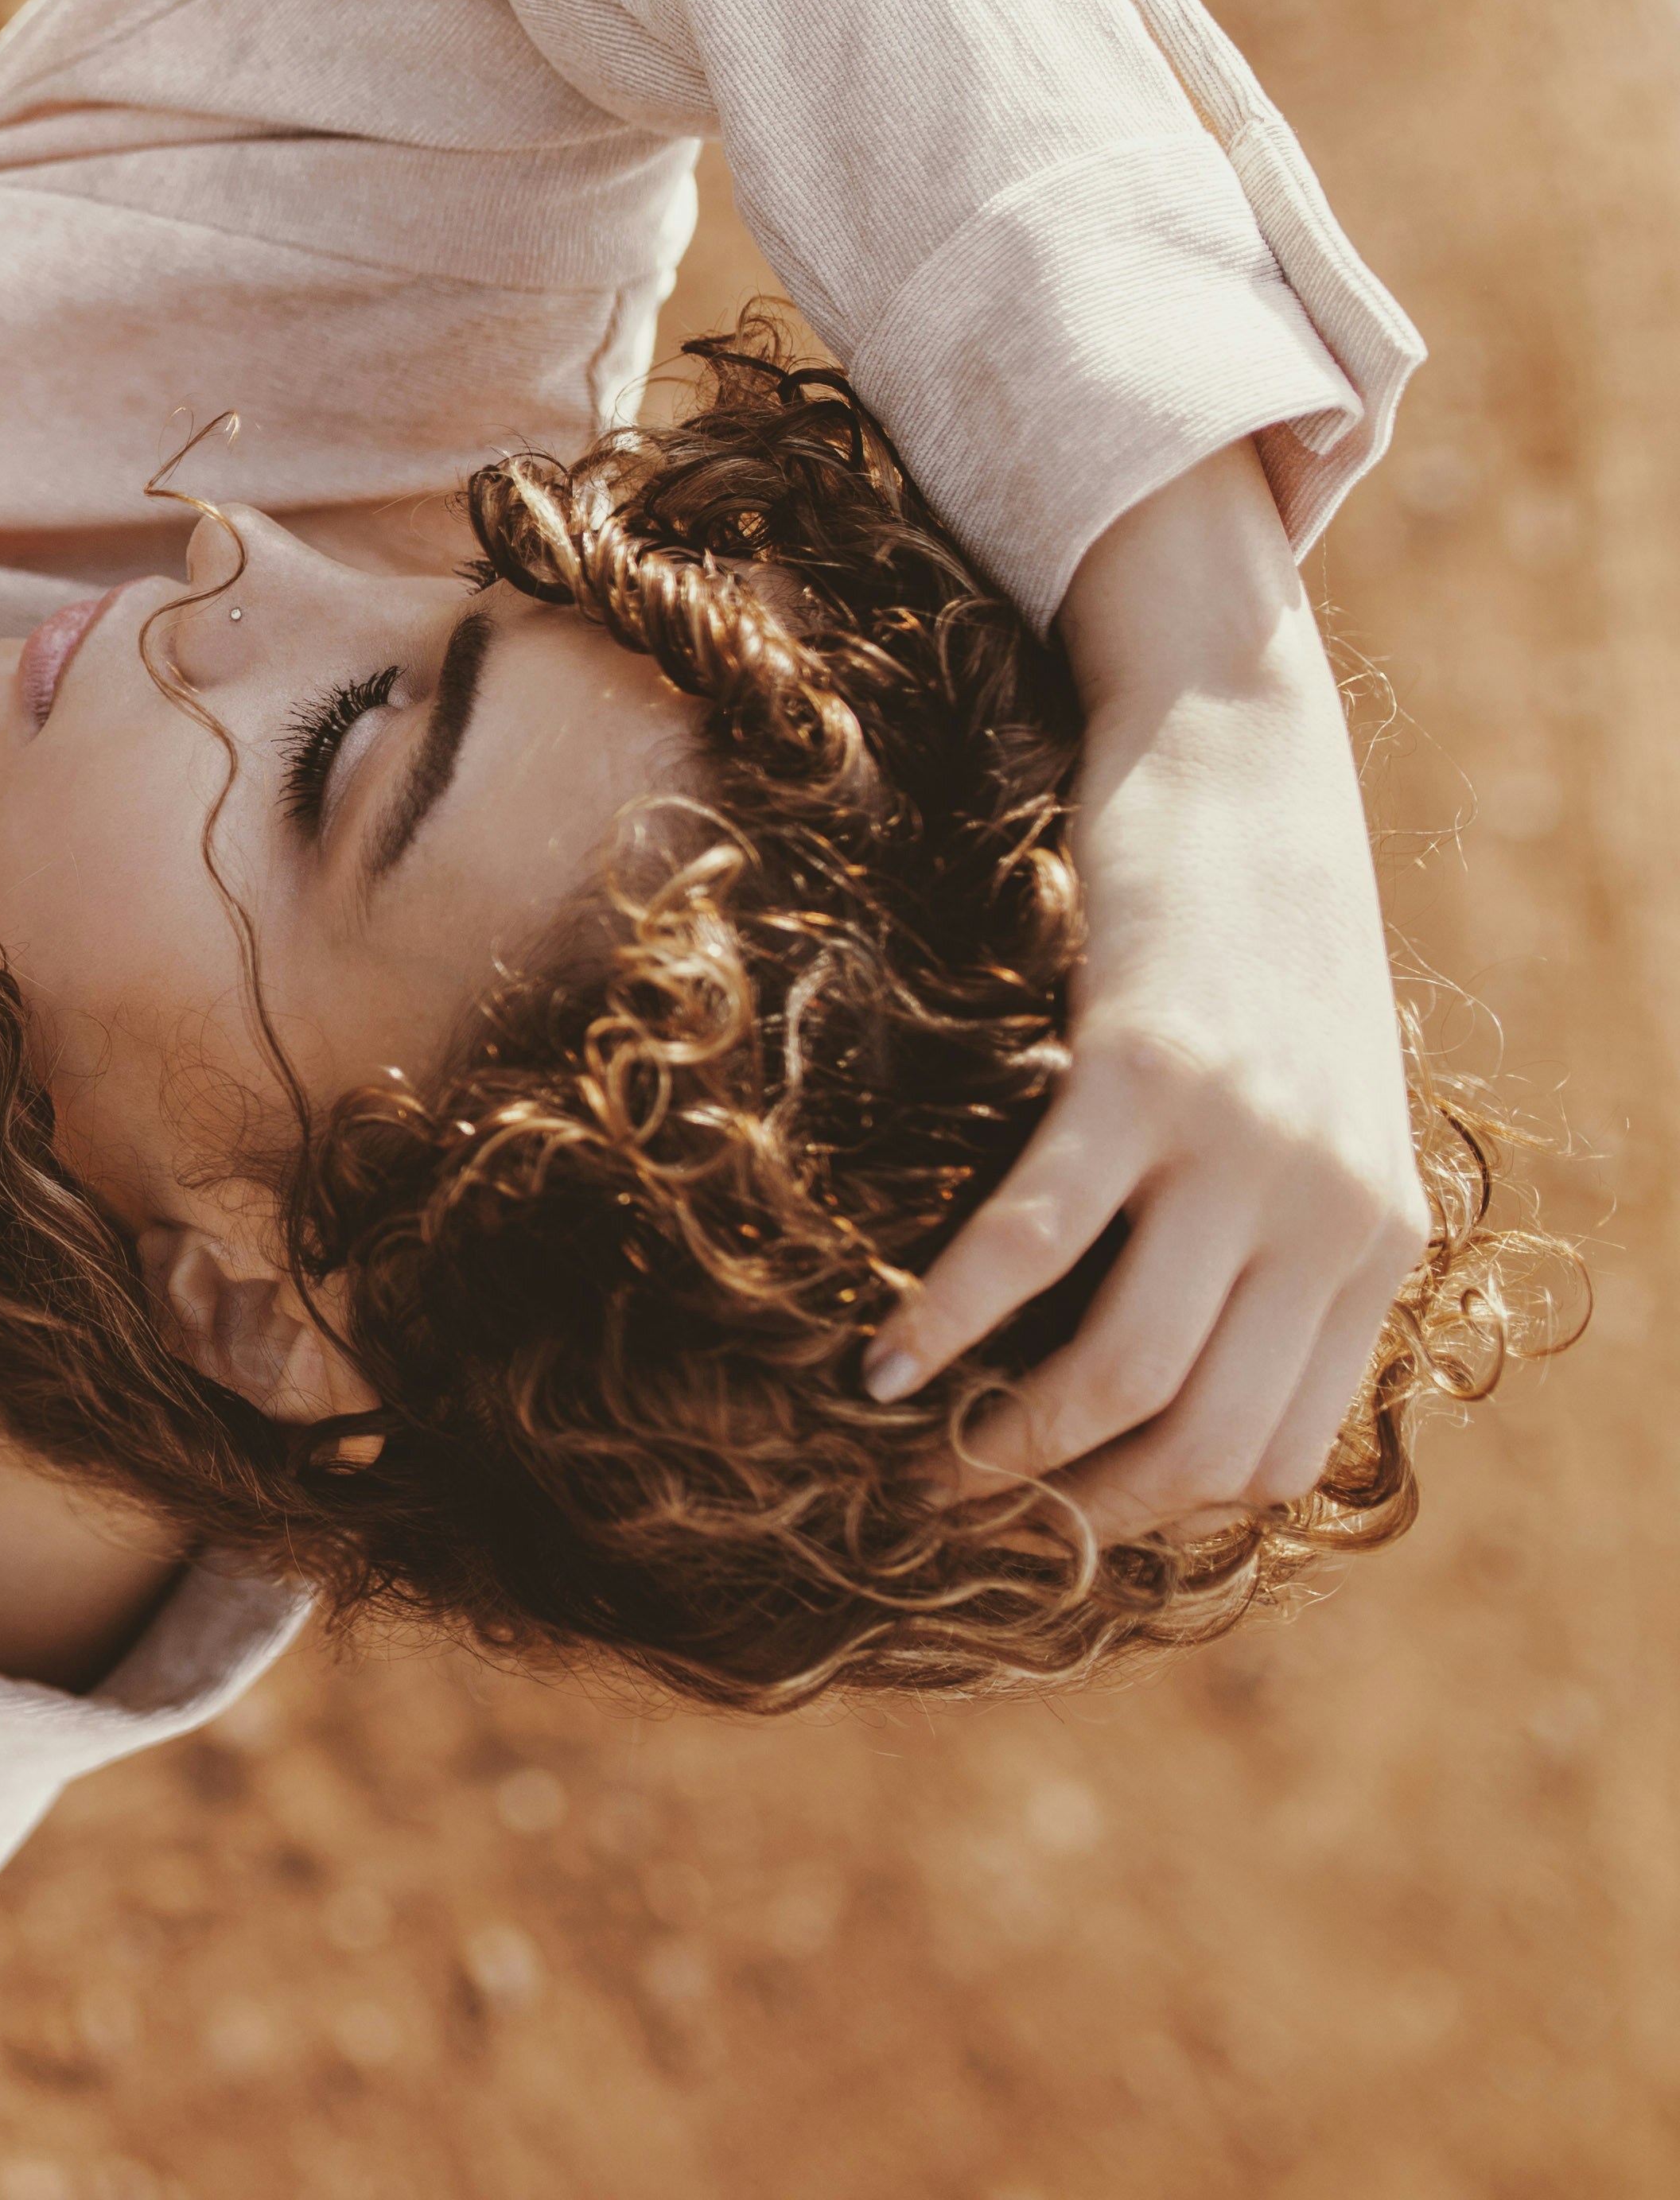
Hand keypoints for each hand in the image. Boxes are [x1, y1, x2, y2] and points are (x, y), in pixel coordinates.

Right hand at [858, 442, 1426, 1537]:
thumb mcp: (1312, 1101)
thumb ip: (1278, 1221)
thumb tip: (1179, 1349)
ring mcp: (1241, 1145)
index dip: (1148, 1509)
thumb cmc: (1258, 931)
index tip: (1048, 1500)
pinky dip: (946, 1319)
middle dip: (1069, 1501)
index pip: (1272, 1456)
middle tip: (962, 1500)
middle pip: (1198, 1442)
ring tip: (921, 1448)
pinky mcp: (1143, 1075)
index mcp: (1379, 1239)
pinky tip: (884, 1356)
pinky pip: (1032, 1240)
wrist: (1249, 754)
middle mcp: (1330, 1212)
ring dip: (1007, 1442)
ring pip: (1125, 1373)